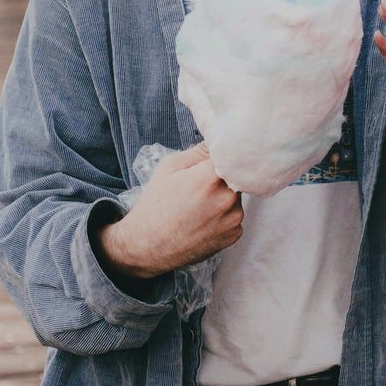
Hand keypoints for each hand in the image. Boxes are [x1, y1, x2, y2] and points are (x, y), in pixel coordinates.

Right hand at [94, 143, 243, 281]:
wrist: (148, 246)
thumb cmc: (155, 205)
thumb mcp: (170, 168)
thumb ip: (199, 151)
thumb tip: (218, 139)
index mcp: (211, 177)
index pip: (231, 154)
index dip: (223, 154)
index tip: (215, 157)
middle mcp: (228, 197)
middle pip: (236, 175)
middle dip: (223, 176)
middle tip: (201, 185)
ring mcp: (234, 218)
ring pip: (237, 196)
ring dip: (224, 196)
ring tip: (199, 206)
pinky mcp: (235, 234)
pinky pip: (235, 216)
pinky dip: (224, 216)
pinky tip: (204, 220)